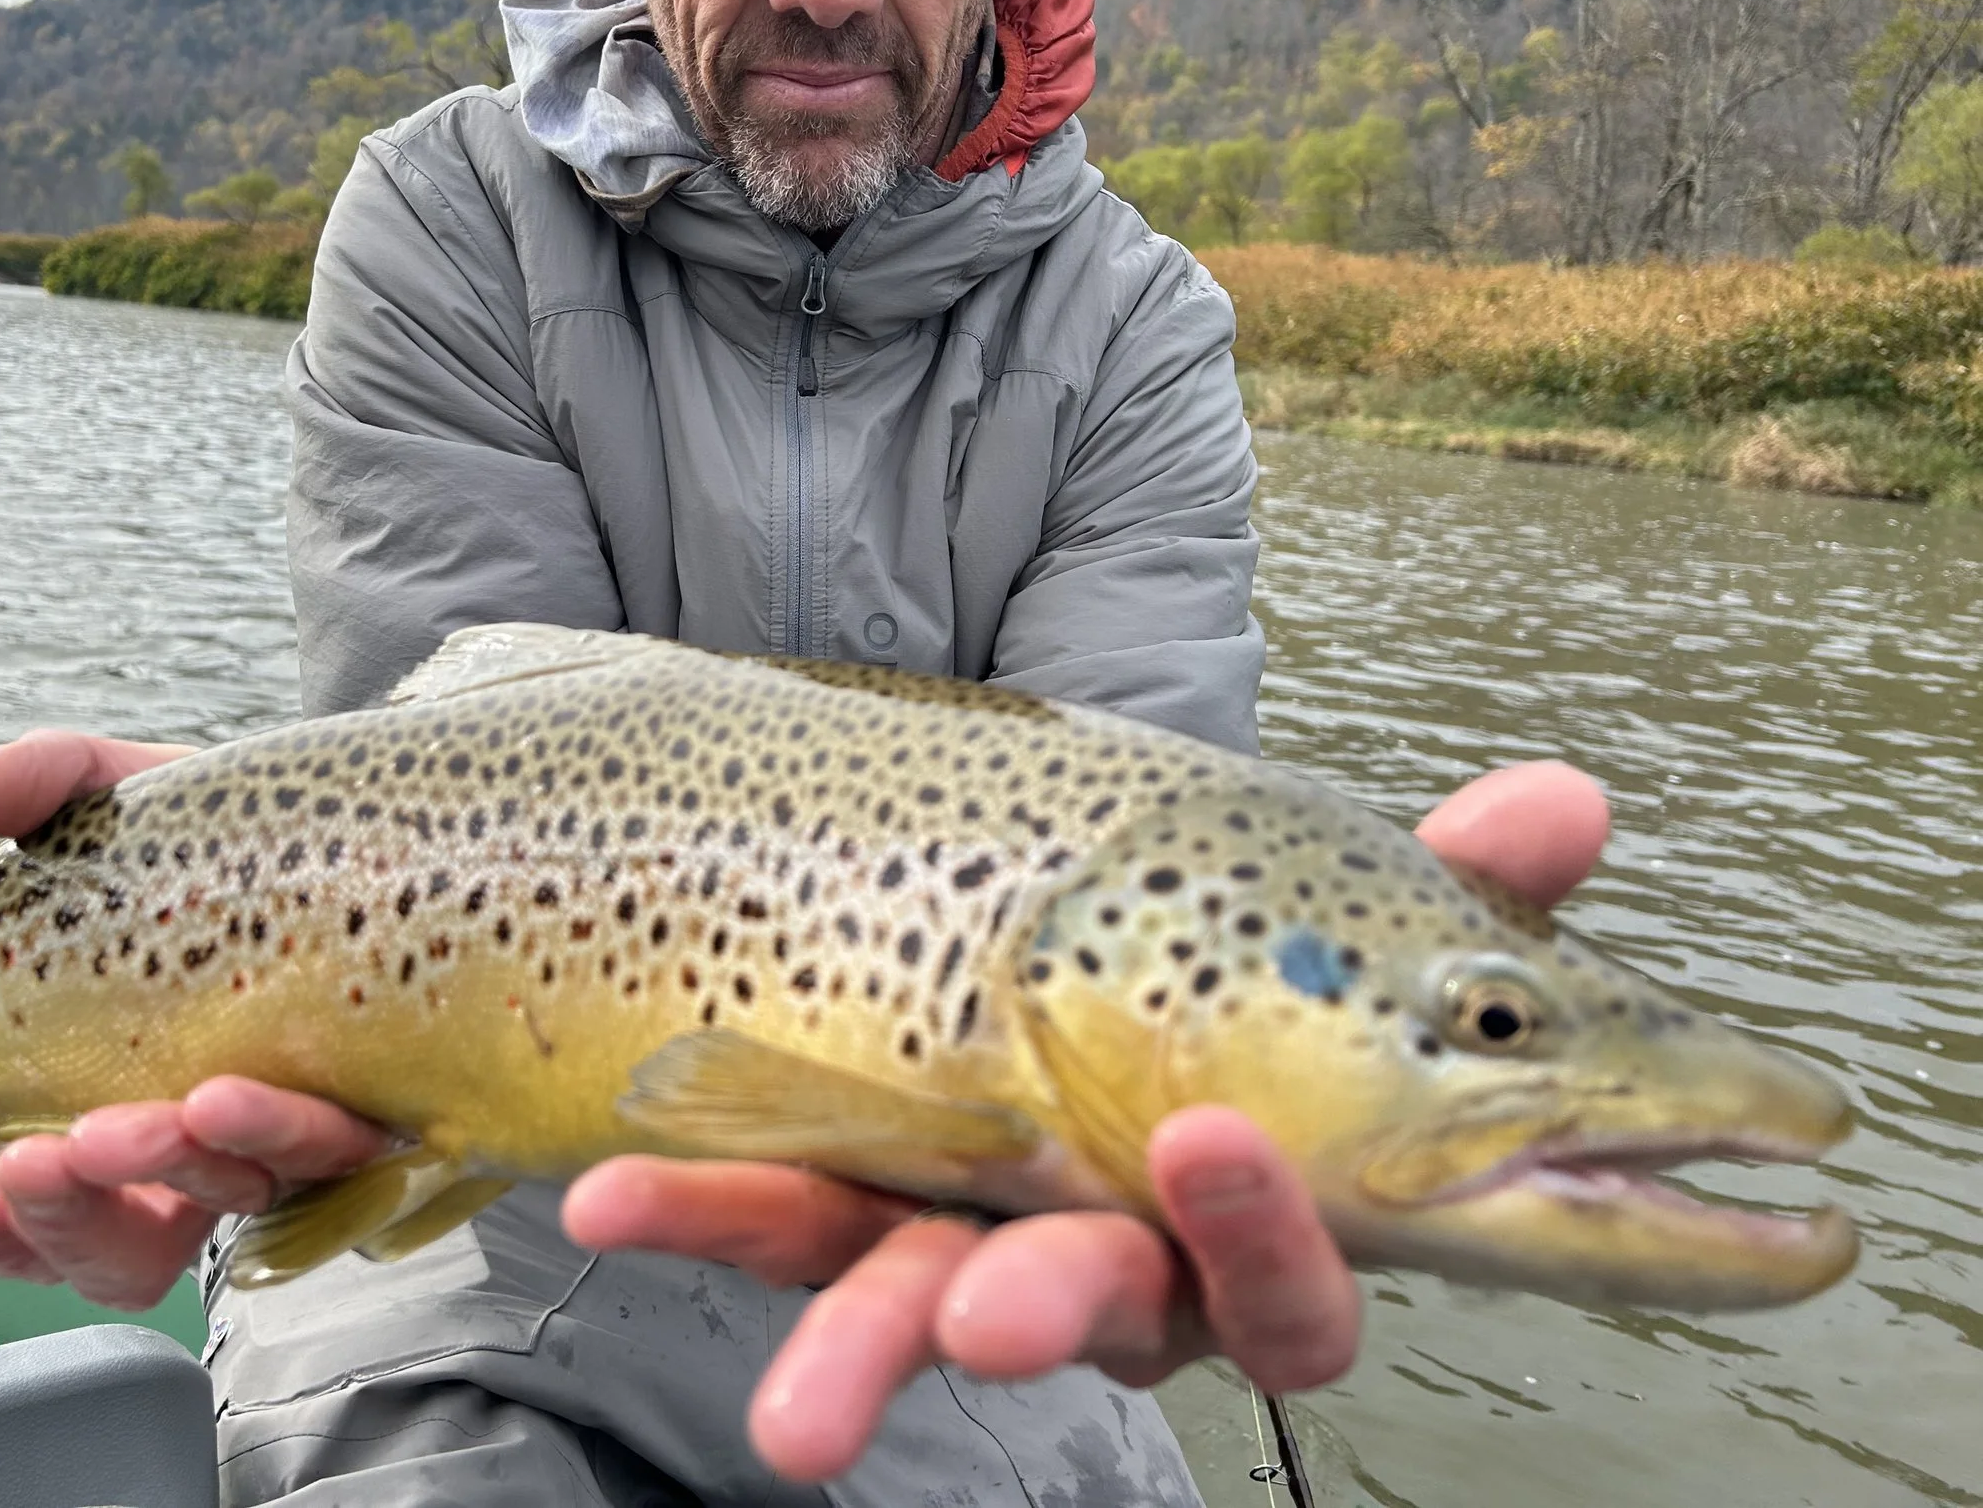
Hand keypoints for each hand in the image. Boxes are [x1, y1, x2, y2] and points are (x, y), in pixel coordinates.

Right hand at [0, 732, 389, 1307]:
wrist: (380, 811)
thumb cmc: (236, 838)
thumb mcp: (137, 802)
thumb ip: (53, 786)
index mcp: (120, 1103)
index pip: (49, 1217)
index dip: (2, 1235)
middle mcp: (208, 1147)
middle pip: (133, 1246)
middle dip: (77, 1214)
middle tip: (39, 1161)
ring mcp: (299, 1132)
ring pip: (235, 1201)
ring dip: (177, 1168)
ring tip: (138, 1121)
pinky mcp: (387, 1107)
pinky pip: (339, 1158)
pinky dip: (275, 1132)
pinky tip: (222, 1096)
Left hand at [561, 759, 1613, 1481]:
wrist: (1076, 941)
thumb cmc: (1246, 969)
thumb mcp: (1340, 924)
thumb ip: (1457, 877)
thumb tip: (1576, 802)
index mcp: (1248, 1211)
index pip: (1289, 1272)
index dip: (1269, 1234)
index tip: (1217, 1139)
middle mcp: (1112, 1252)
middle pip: (1097, 1313)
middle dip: (1051, 1309)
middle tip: (998, 1311)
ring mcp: (963, 1233)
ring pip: (912, 1295)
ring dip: (850, 1324)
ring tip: (787, 1379)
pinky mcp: (843, 1200)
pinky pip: (770, 1216)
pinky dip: (697, 1202)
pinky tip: (607, 1191)